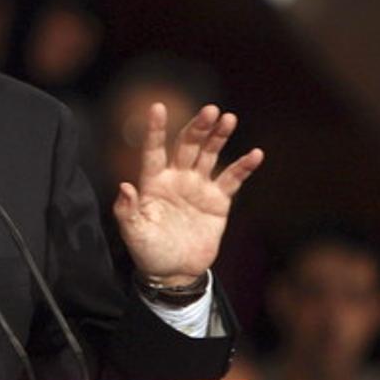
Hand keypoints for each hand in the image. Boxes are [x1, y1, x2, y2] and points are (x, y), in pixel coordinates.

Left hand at [113, 103, 262, 286]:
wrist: (175, 273)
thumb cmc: (149, 252)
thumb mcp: (134, 233)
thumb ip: (127, 211)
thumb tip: (124, 186)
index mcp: (153, 182)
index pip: (153, 151)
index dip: (155, 130)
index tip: (157, 106)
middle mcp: (176, 178)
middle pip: (187, 146)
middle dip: (198, 128)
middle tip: (210, 110)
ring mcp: (198, 187)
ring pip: (209, 155)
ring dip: (219, 137)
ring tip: (228, 118)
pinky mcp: (218, 200)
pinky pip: (232, 179)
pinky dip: (243, 166)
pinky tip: (255, 153)